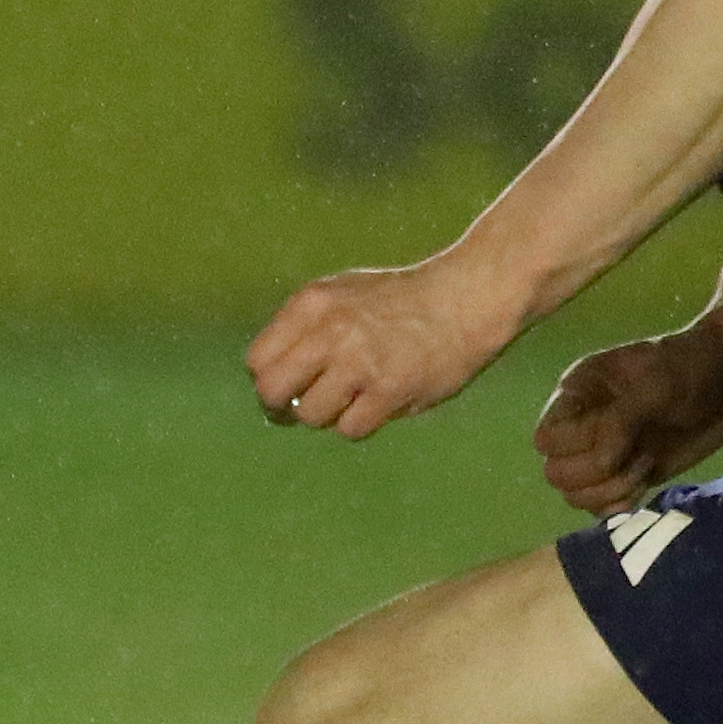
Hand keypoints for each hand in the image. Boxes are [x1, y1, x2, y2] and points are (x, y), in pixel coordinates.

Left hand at [245, 251, 525, 441]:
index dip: (269, 380)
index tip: (288, 386)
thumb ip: (303, 329)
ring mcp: (359, 362)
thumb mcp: (341, 295)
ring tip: (353, 398)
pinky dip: (360, 422)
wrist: (464, 299)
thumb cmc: (400, 302)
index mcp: (312, 303)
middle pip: (271, 391)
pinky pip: (350, 428)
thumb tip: (268, 383)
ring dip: (328, 415)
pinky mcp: (389, 390)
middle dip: (281, 408)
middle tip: (300, 409)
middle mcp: (329, 331)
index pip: (257, 360)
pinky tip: (379, 403)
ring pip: (311, 415)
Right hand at [532, 322, 722, 512]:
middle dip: (594, 475)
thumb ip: (620, 421)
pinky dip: (618, 506)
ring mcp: (605, 452)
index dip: (577, 447)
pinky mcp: (629, 474)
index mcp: (578, 394)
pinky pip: (601, 506)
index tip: (622, 434)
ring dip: (608, 492)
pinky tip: (644, 488)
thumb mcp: (654, 386)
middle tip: (635, 459)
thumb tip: (600, 460)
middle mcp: (582, 425)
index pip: (546, 439)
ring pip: (574, 494)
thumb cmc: (691, 369)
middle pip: (555, 472)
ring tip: (643, 471)